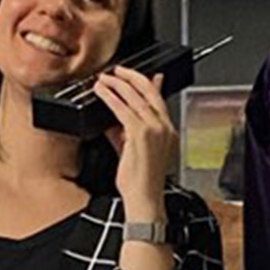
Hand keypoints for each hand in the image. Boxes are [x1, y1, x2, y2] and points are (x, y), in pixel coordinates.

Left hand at [90, 66, 179, 221]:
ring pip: (135, 97)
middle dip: (131, 77)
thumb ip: (125, 131)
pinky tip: (101, 92)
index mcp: (168, 130)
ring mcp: (154, 129)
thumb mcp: (134, 149)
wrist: (145, 198)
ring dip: (117, 84)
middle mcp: (164, 127)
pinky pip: (123, 109)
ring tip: (104, 79)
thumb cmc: (141, 181)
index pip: (159, 99)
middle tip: (117, 71)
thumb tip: (113, 118)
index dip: (148, 82)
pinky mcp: (140, 134)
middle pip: (149, 92)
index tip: (139, 74)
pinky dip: (110, 97)